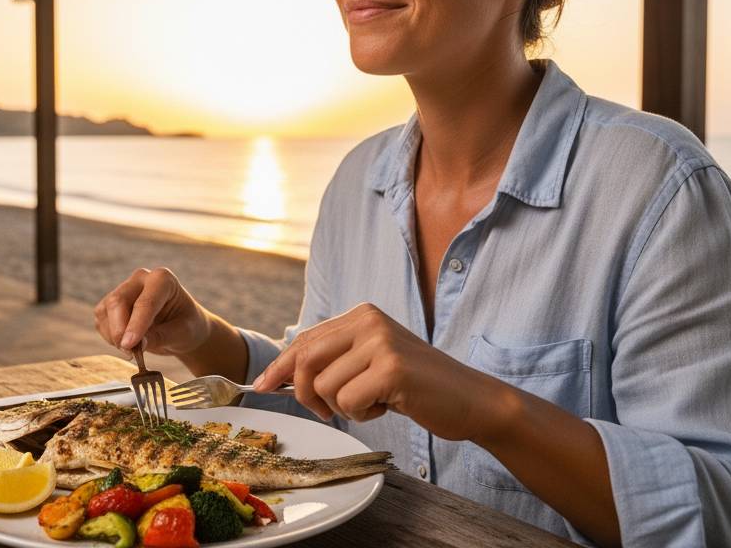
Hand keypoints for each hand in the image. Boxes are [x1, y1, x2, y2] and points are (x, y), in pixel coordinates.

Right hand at [93, 267, 211, 356]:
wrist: (181, 327)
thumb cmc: (186, 325)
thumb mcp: (182, 333)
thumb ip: (161, 337)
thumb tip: (137, 344)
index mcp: (162, 279)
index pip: (145, 302)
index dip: (136, 325)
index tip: (130, 345)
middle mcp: (140, 279)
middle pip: (118, 301)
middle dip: (119, 330)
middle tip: (130, 352)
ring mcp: (124, 289)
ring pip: (105, 311)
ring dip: (114, 336)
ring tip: (134, 350)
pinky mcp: (111, 304)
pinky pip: (101, 321)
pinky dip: (110, 337)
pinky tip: (128, 344)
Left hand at [253, 303, 510, 442]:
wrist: (472, 399)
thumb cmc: (418, 387)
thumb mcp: (372, 363)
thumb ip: (335, 360)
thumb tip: (281, 376)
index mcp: (361, 314)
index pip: (304, 340)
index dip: (279, 367)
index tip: (258, 386)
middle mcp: (368, 320)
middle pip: (305, 360)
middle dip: (304, 394)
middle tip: (326, 411)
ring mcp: (380, 342)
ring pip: (324, 386)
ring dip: (344, 408)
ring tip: (375, 402)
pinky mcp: (391, 368)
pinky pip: (348, 401)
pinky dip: (363, 415)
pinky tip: (388, 407)